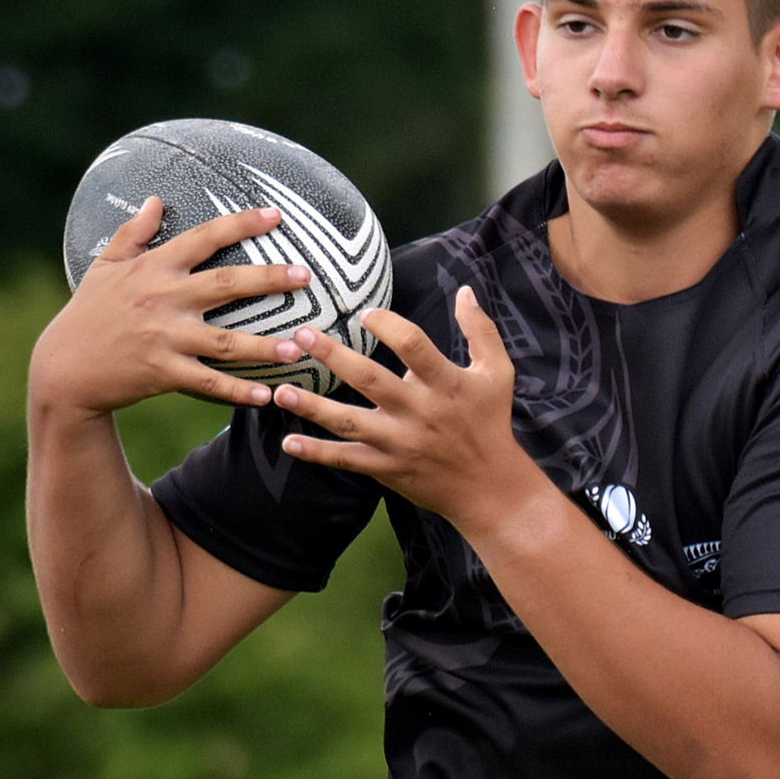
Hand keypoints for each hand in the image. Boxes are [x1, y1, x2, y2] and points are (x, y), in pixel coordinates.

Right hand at [29, 196, 312, 415]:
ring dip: (263, 345)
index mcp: (154, 268)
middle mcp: (163, 298)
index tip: (275, 215)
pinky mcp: (163, 372)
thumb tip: (156, 200)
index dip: (240, 224)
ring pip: (225, 340)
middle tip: (304, 275)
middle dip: (268, 278)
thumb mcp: (104, 267)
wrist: (64, 369)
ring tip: (297, 346)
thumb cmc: (88, 315)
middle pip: (226, 284)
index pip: (204, 238)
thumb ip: (133, 233)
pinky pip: (208, 382)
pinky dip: (236, 391)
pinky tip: (265, 395)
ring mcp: (164, 337)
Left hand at [273, 285, 545, 534]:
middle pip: (370, 380)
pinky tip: (288, 441)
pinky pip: (346, 460)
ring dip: (313, 406)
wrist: (490, 488)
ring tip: (281, 390)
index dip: (388, 325)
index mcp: (446, 383)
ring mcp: (400, 443)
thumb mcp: (498, 372)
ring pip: (349, 423)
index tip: (365, 314)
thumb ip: (481, 330)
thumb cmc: (491, 423)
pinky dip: (316, 453)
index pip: (414, 345)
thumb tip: (464, 291)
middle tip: (302, 335)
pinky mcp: (387, 469)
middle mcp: (420, 412)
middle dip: (334, 356)